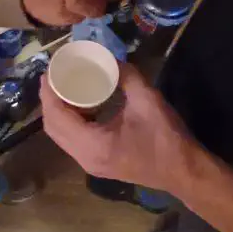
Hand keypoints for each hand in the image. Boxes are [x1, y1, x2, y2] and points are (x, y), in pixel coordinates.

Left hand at [39, 63, 202, 192]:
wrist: (184, 171)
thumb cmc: (166, 138)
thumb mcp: (147, 100)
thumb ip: (125, 76)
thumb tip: (109, 59)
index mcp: (93, 144)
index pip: (57, 116)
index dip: (48, 92)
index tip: (50, 70)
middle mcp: (84, 157)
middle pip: (52, 127)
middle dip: (49, 100)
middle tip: (55, 75)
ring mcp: (90, 164)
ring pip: (61, 136)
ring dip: (59, 111)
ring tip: (65, 86)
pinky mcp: (97, 163)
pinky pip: (73, 140)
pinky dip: (71, 121)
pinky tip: (82, 104)